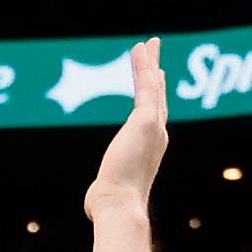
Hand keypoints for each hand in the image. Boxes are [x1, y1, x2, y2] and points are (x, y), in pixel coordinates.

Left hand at [83, 37, 168, 217]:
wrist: (118, 204)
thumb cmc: (111, 204)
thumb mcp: (107, 193)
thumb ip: (102, 193)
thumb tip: (94, 208)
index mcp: (150, 151)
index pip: (153, 117)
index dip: (154, 96)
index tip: (155, 79)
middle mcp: (157, 136)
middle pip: (157, 97)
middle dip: (155, 73)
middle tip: (155, 53)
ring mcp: (153, 127)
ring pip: (153, 87)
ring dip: (150, 63)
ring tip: (149, 43)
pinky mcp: (146, 120)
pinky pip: (146, 85)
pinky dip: (144, 66)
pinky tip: (140, 48)